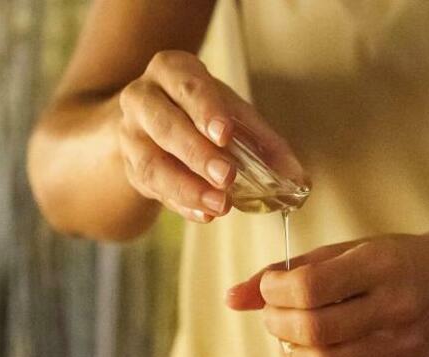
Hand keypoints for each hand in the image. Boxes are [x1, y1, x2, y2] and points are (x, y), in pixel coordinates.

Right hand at [116, 50, 303, 222]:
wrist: (152, 122)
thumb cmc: (200, 111)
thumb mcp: (231, 113)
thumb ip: (264, 142)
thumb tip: (298, 178)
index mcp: (171, 71)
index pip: (187, 86)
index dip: (206, 110)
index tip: (225, 134)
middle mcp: (143, 99)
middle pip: (164, 125)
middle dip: (197, 153)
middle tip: (226, 176)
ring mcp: (131, 135)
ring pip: (152, 164)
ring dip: (187, 187)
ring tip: (219, 205)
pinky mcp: (130, 168)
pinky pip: (153, 189)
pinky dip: (182, 204)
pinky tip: (204, 213)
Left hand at [226, 234, 428, 356]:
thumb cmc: (392, 261)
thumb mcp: (345, 251)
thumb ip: (289, 271)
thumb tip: (232, 298)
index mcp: (380, 264)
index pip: (311, 286)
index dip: (275, 291)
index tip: (270, 289)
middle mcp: (396, 305)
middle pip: (316, 330)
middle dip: (279, 325)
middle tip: (275, 317)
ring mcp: (405, 345)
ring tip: (290, 342)